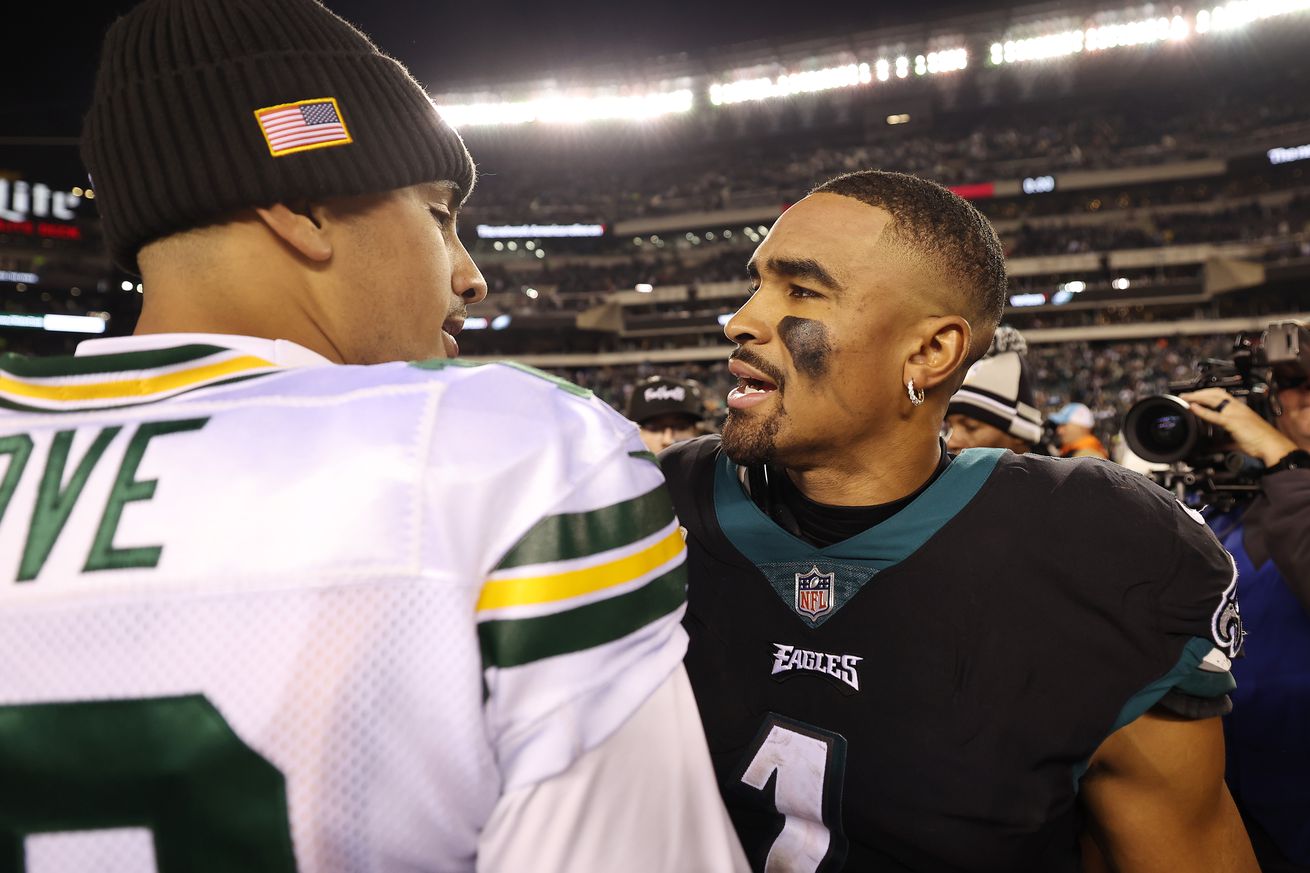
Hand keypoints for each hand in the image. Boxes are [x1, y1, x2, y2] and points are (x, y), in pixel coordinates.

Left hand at [1179, 388, 1297, 466]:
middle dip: (1199, 392)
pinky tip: (1193, 408)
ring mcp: (1235, 413)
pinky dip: (1202, 411)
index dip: (1207, 393)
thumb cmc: (1259, 441)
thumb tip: (1218, 442)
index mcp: (1240, 408)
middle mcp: (1237, 407)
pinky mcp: (1233, 422)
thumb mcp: (1240, 433)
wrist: (1271, 445)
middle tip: (1185, 395)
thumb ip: (1227, 434)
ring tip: (1185, 398)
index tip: (1196, 394)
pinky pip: (1214, 414)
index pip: (1221, 394)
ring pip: (1213, 400)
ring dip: (1197, 397)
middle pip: (1215, 393)